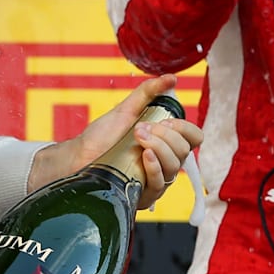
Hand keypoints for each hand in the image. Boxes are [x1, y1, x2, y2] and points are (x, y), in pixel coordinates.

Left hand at [27, 73, 203, 209]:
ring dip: (158, 147)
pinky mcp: (144, 195)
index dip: (185, 127)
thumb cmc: (102, 136)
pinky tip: (144, 156)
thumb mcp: (126, 109)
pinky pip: (159, 183)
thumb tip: (171, 78)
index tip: (166, 120)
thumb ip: (148, 92)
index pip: (194, 137)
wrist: (79, 156)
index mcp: (166, 141)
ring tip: (137, 139)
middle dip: (165, 135)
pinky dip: (154, 166)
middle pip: (185, 151)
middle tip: (141, 129)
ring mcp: (156, 179)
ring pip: (174, 166)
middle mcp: (165, 161)